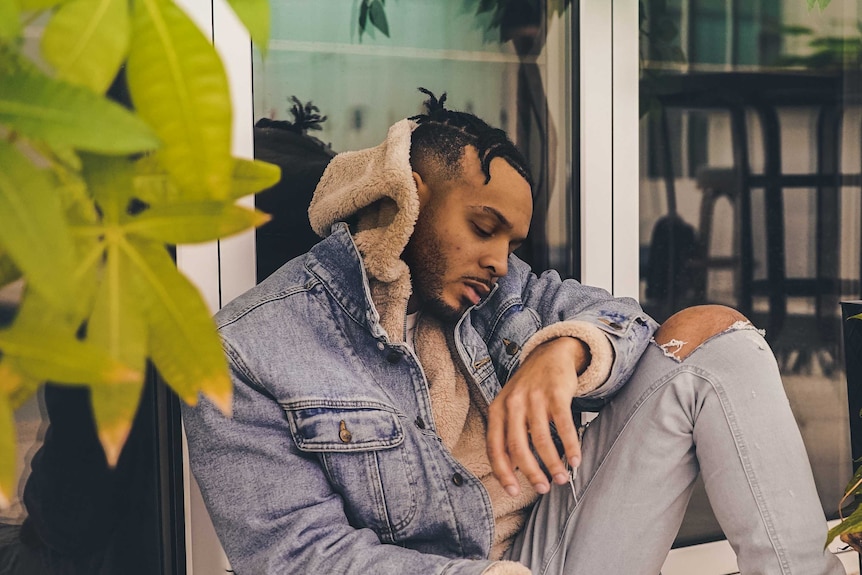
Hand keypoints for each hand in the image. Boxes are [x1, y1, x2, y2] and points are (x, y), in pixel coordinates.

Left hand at [486, 337, 588, 496]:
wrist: (550, 355)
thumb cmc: (528, 390)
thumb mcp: (509, 407)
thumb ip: (507, 434)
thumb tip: (511, 471)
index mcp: (497, 410)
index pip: (494, 447)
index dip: (503, 472)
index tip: (513, 491)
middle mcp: (512, 404)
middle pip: (518, 447)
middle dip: (531, 472)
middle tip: (543, 489)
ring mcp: (534, 398)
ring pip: (541, 439)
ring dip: (553, 464)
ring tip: (562, 479)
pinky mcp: (556, 394)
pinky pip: (564, 426)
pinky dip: (571, 446)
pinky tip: (576, 460)